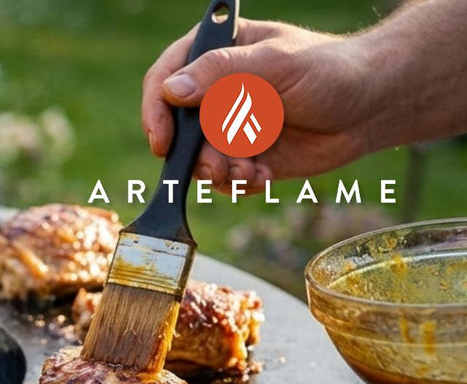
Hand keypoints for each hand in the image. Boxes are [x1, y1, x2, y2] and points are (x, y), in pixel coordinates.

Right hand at [141, 20, 375, 190]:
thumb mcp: (276, 63)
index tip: (164, 141)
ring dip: (219, 172)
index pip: (165, 79)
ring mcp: (230, 126)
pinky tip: (265, 175)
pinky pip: (223, 179)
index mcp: (216, 54)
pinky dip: (239, 183)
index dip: (156, 111)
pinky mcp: (245, 155)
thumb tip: (173, 90)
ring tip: (251, 171)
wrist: (372, 107)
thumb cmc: (331, 70)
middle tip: (219, 167)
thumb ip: (223, 72)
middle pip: (178, 128)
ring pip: (198, 159)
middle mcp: (216, 92)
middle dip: (196, 154)